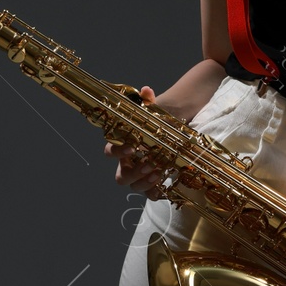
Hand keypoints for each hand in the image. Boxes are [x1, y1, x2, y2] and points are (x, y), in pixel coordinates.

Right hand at [104, 86, 169, 200]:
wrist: (175, 129)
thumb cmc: (158, 121)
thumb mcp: (154, 110)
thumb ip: (148, 102)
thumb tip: (146, 90)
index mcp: (123, 146)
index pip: (109, 152)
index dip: (118, 151)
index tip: (132, 147)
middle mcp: (128, 163)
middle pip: (121, 177)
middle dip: (133, 173)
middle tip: (149, 163)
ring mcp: (140, 175)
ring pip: (134, 187)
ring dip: (145, 182)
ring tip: (159, 172)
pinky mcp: (153, 182)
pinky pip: (149, 194)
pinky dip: (155, 193)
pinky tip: (164, 186)